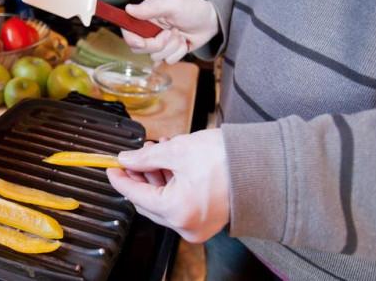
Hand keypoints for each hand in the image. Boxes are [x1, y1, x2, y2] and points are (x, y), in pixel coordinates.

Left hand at [107, 129, 229, 242]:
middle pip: (148, 201)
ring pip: (162, 202)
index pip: (135, 195)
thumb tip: (127, 160)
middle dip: (140, 176)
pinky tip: (171, 162)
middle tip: (137, 155)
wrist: (264, 164)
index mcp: (177, 211)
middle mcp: (186, 225)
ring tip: (157, 151)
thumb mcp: (178, 150)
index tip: (112, 166)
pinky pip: (178, 204)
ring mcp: (196, 226)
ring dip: (156, 176)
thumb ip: (146, 157)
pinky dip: (171, 185)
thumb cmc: (227, 157)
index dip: (121, 178)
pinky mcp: (205, 220)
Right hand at [123, 0, 218, 64]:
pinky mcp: (169, 52)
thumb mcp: (173, 3)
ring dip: (171, 47)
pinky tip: (184, 42)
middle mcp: (150, 30)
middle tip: (170, 33)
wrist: (210, 21)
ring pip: (155, 56)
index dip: (132, 39)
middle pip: (140, 48)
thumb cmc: (192, 8)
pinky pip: (169, 60)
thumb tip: (129, 9)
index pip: (128, 30)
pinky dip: (179, 52)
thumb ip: (150, 8)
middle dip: (157, 44)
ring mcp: (159, 43)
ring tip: (180, 34)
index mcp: (146, 16)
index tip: (142, 42)